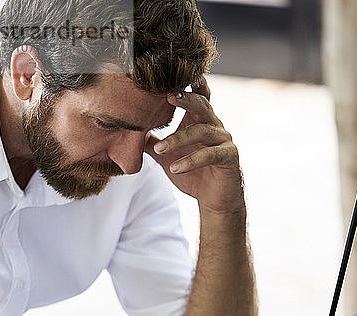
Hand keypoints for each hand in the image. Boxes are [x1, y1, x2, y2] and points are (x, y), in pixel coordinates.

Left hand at [145, 77, 244, 214]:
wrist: (214, 200)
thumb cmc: (192, 174)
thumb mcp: (167, 156)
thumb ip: (151, 142)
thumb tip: (127, 132)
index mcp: (199, 120)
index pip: (195, 95)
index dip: (186, 84)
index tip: (168, 74)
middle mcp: (214, 125)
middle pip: (202, 104)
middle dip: (185, 98)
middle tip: (168, 95)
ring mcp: (224, 140)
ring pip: (201, 131)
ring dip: (178, 139)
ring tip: (160, 149)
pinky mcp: (229, 157)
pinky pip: (209, 155)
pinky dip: (191, 161)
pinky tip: (175, 168)